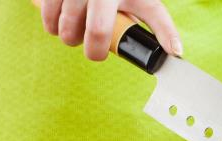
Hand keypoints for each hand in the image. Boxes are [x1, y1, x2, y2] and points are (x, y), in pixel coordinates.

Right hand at [39, 0, 181, 60]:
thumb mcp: (146, 1)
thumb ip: (161, 26)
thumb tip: (175, 52)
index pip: (97, 30)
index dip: (95, 51)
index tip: (98, 55)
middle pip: (71, 30)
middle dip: (76, 42)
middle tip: (85, 39)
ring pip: (56, 23)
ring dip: (63, 32)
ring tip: (73, 28)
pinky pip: (45, 11)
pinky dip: (49, 20)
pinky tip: (58, 19)